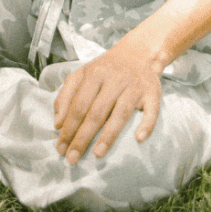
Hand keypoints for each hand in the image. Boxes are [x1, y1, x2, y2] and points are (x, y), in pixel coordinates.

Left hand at [52, 43, 163, 164]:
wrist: (138, 53)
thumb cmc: (105, 70)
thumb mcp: (81, 75)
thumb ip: (66, 96)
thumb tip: (57, 123)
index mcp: (93, 75)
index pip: (78, 105)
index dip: (68, 128)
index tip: (60, 148)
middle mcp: (114, 80)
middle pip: (96, 112)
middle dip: (82, 137)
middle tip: (73, 158)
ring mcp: (134, 87)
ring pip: (121, 113)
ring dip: (109, 135)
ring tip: (98, 153)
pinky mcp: (152, 93)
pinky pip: (151, 111)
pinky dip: (146, 124)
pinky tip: (139, 139)